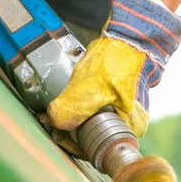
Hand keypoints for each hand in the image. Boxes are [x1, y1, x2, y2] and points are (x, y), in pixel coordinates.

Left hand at [46, 0, 180, 155]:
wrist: (131, 34)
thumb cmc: (118, 62)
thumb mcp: (91, 88)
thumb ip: (72, 109)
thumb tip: (56, 122)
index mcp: (129, 128)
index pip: (97, 148)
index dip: (72, 142)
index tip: (53, 131)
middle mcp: (129, 122)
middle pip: (94, 136)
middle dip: (70, 129)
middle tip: (49, 119)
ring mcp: (124, 108)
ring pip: (93, 121)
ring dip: (73, 117)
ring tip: (54, 109)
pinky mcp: (117, 95)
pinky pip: (95, 107)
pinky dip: (80, 104)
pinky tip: (67, 96)